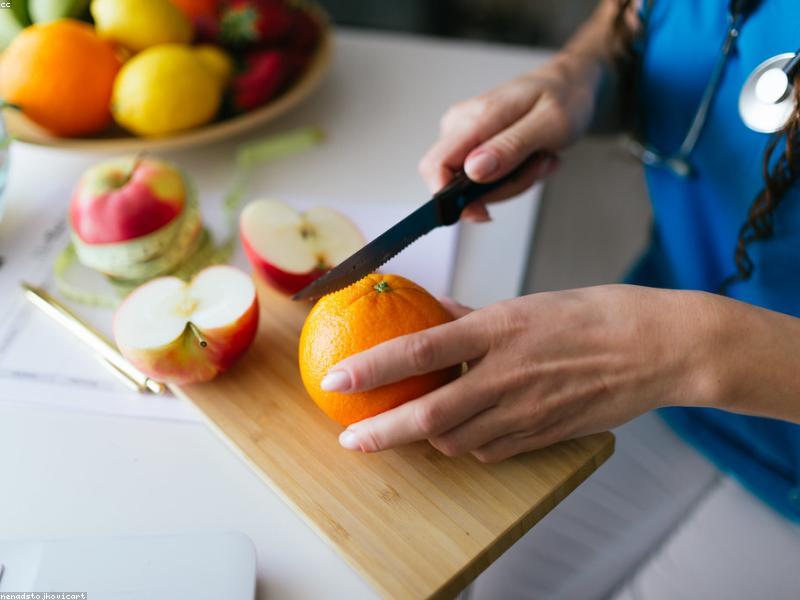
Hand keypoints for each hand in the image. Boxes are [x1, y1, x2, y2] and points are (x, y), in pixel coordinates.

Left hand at [323, 286, 715, 461]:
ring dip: (425, 440)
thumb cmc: (597, 315)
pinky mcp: (544, 435)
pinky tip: (464, 432)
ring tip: (406, 430)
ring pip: (456, 442)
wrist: (657, 349)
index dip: (372, 369)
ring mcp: (526, 410)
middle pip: (428, 417)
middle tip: (351, 440)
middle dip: (381, 434)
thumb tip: (436, 315)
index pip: (419, 352)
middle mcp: (505, 375)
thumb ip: (476, 317)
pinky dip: (468, 445)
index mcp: (498, 331)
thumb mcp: (529, 302)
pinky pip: (491, 450)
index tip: (337, 380)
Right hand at [419, 53, 601, 221]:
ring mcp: (468, 137)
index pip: (435, 165)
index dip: (449, 197)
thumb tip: (474, 171)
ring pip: (475, 188)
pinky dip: (514, 178)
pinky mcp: (476, 147)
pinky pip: (487, 181)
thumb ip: (510, 147)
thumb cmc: (562, 96)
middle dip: (498, 190)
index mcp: (474, 117)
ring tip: (540, 158)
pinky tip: (533, 158)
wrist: (568, 84)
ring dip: (513, 183)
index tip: (482, 210)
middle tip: (535, 168)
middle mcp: (462, 126)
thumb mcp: (549, 123)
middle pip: (456, 183)